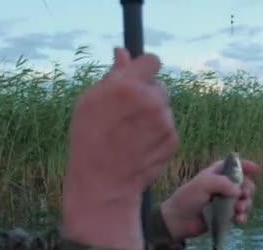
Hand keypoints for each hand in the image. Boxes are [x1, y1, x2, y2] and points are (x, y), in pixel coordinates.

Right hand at [62, 48, 177, 249]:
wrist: (103, 183)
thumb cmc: (89, 140)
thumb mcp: (89, 102)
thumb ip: (112, 75)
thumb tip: (122, 52)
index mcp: (127, 86)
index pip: (152, 61)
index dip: (144, 70)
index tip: (137, 80)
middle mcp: (150, 101)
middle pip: (159, 86)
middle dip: (147, 95)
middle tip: (128, 114)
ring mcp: (165, 122)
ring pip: (164, 108)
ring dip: (153, 115)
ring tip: (131, 134)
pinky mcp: (173, 140)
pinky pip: (168, 128)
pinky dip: (157, 134)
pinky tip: (140, 146)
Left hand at [160, 158, 259, 241]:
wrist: (178, 221)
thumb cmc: (187, 198)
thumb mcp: (204, 184)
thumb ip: (223, 183)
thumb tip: (239, 191)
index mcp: (217, 173)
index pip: (234, 165)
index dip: (246, 165)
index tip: (256, 170)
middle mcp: (223, 185)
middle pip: (245, 183)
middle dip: (248, 190)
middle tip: (243, 196)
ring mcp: (225, 201)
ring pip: (245, 200)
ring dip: (246, 205)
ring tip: (239, 211)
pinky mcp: (225, 215)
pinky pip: (240, 214)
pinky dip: (242, 217)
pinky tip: (238, 220)